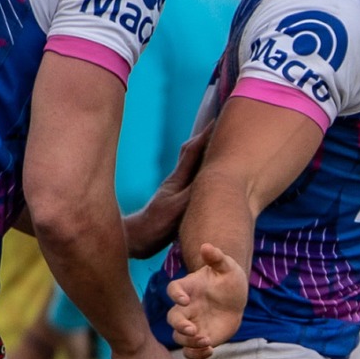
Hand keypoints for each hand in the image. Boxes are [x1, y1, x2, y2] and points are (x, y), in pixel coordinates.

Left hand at [125, 122, 213, 258]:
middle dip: (206, 138)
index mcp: (179, 179)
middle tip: (221, 126)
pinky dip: (202, 172)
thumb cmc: (156, 226)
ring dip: (205, 154)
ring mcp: (176, 190)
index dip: (206, 134)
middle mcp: (178, 181)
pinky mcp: (176, 201)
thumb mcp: (178, 208)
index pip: (194, 150)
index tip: (219, 119)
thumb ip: (194, 192)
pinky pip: (194, 181)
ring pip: (193, 166)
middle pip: (193, 153)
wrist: (138, 240)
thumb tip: (212, 177)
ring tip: (218, 146)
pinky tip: (207, 177)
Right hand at [164, 242, 247, 358]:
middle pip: (172, 318)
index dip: (176, 295)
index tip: (185, 300)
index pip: (174, 289)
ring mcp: (191, 323)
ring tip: (207, 341)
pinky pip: (191, 350)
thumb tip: (206, 246)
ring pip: (179, 337)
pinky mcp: (200, 337)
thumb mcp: (226, 266)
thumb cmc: (228, 279)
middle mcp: (185, 308)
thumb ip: (216, 257)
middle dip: (179, 325)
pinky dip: (197, 354)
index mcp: (188, 288)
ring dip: (190, 342)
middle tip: (192, 330)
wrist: (235, 298)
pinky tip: (211, 350)